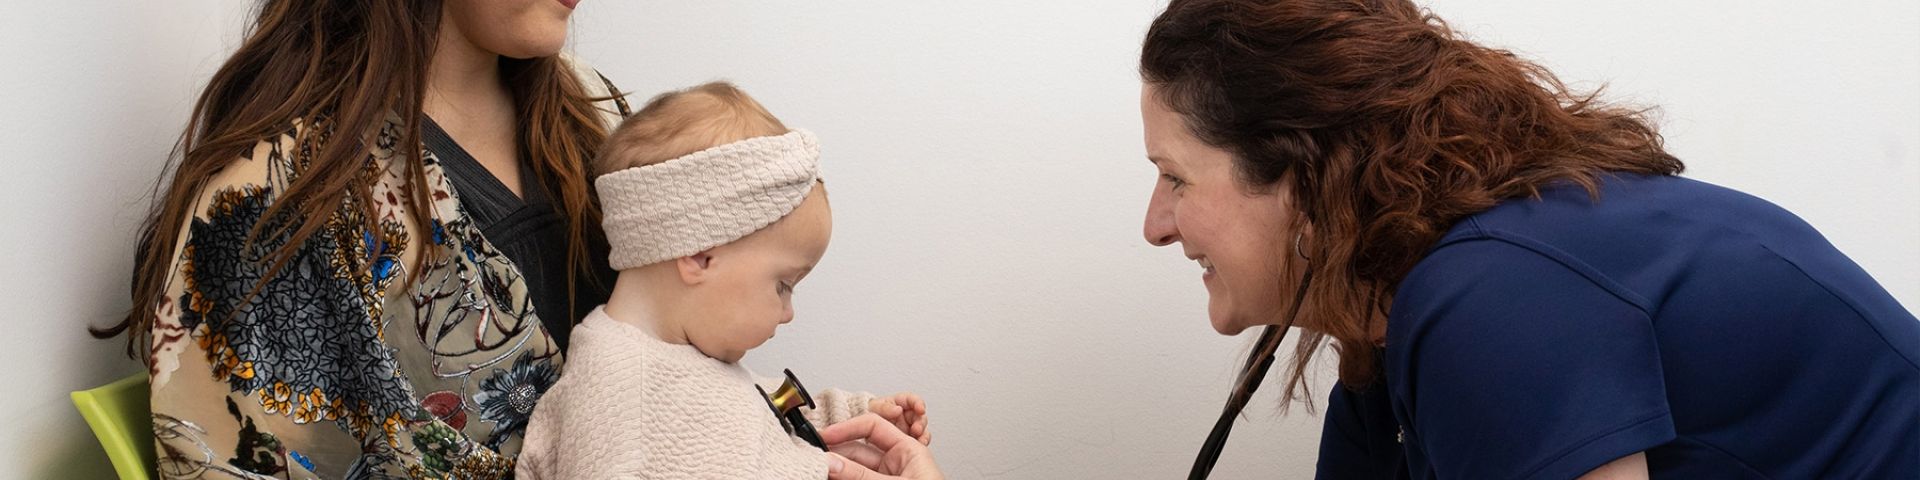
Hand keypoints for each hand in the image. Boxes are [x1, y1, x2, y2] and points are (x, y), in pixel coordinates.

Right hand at [823, 413, 943, 479]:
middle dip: (837, 453)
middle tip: (816, 459)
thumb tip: (832, 463)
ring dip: (838, 470)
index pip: (873, 427)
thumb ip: (861, 476)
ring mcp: (887, 479)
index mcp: (908, 450)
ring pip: (855, 469)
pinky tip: (830, 478)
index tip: (824, 436)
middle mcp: (897, 462)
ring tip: (820, 471)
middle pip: (859, 450)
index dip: (847, 428)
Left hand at [867, 392, 929, 444]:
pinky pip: (917, 441)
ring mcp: (907, 428)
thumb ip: (885, 408)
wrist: (861, 430)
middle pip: (919, 416)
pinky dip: (919, 444)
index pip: (911, 400)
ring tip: (919, 440)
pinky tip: (917, 447)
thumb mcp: (875, 408)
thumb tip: (897, 410)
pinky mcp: (908, 439)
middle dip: (920, 422)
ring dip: (922, 434)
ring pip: (921, 429)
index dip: (917, 403)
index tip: (920, 408)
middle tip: (917, 429)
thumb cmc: (868, 415)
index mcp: (898, 403)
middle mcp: (905, 416)